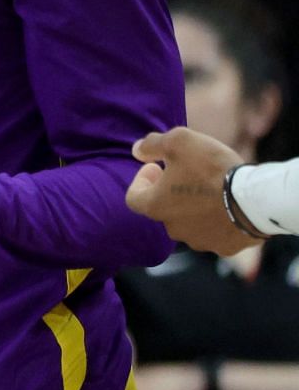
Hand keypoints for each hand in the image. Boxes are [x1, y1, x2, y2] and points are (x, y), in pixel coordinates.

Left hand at [127, 127, 254, 254]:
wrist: (257, 198)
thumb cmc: (213, 168)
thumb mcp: (178, 141)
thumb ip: (152, 144)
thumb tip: (137, 150)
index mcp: (156, 207)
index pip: (134, 197)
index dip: (141, 180)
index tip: (155, 167)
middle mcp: (173, 229)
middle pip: (164, 209)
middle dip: (170, 191)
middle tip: (185, 174)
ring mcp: (200, 241)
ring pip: (190, 223)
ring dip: (193, 207)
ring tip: (209, 188)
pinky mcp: (224, 248)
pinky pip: (215, 233)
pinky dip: (216, 221)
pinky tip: (227, 205)